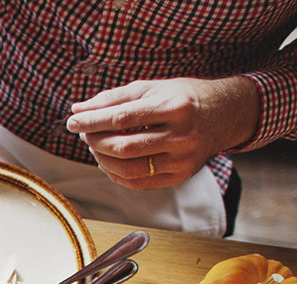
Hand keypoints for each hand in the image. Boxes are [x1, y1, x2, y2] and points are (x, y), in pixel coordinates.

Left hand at [67, 76, 260, 189]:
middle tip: (85, 132)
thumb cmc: (183, 97)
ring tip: (96, 145)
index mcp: (175, 107)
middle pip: (123, 147)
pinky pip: (137, 182)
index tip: (73, 121)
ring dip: (102, 159)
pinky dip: (115, 173)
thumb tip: (78, 109)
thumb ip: (114, 98)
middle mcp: (182, 136)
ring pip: (127, 169)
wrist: (224, 114)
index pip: (122, 118)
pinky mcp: (180, 176)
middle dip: (95, 141)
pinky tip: (109, 160)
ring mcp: (182, 160)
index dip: (92, 121)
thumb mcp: (152, 88)